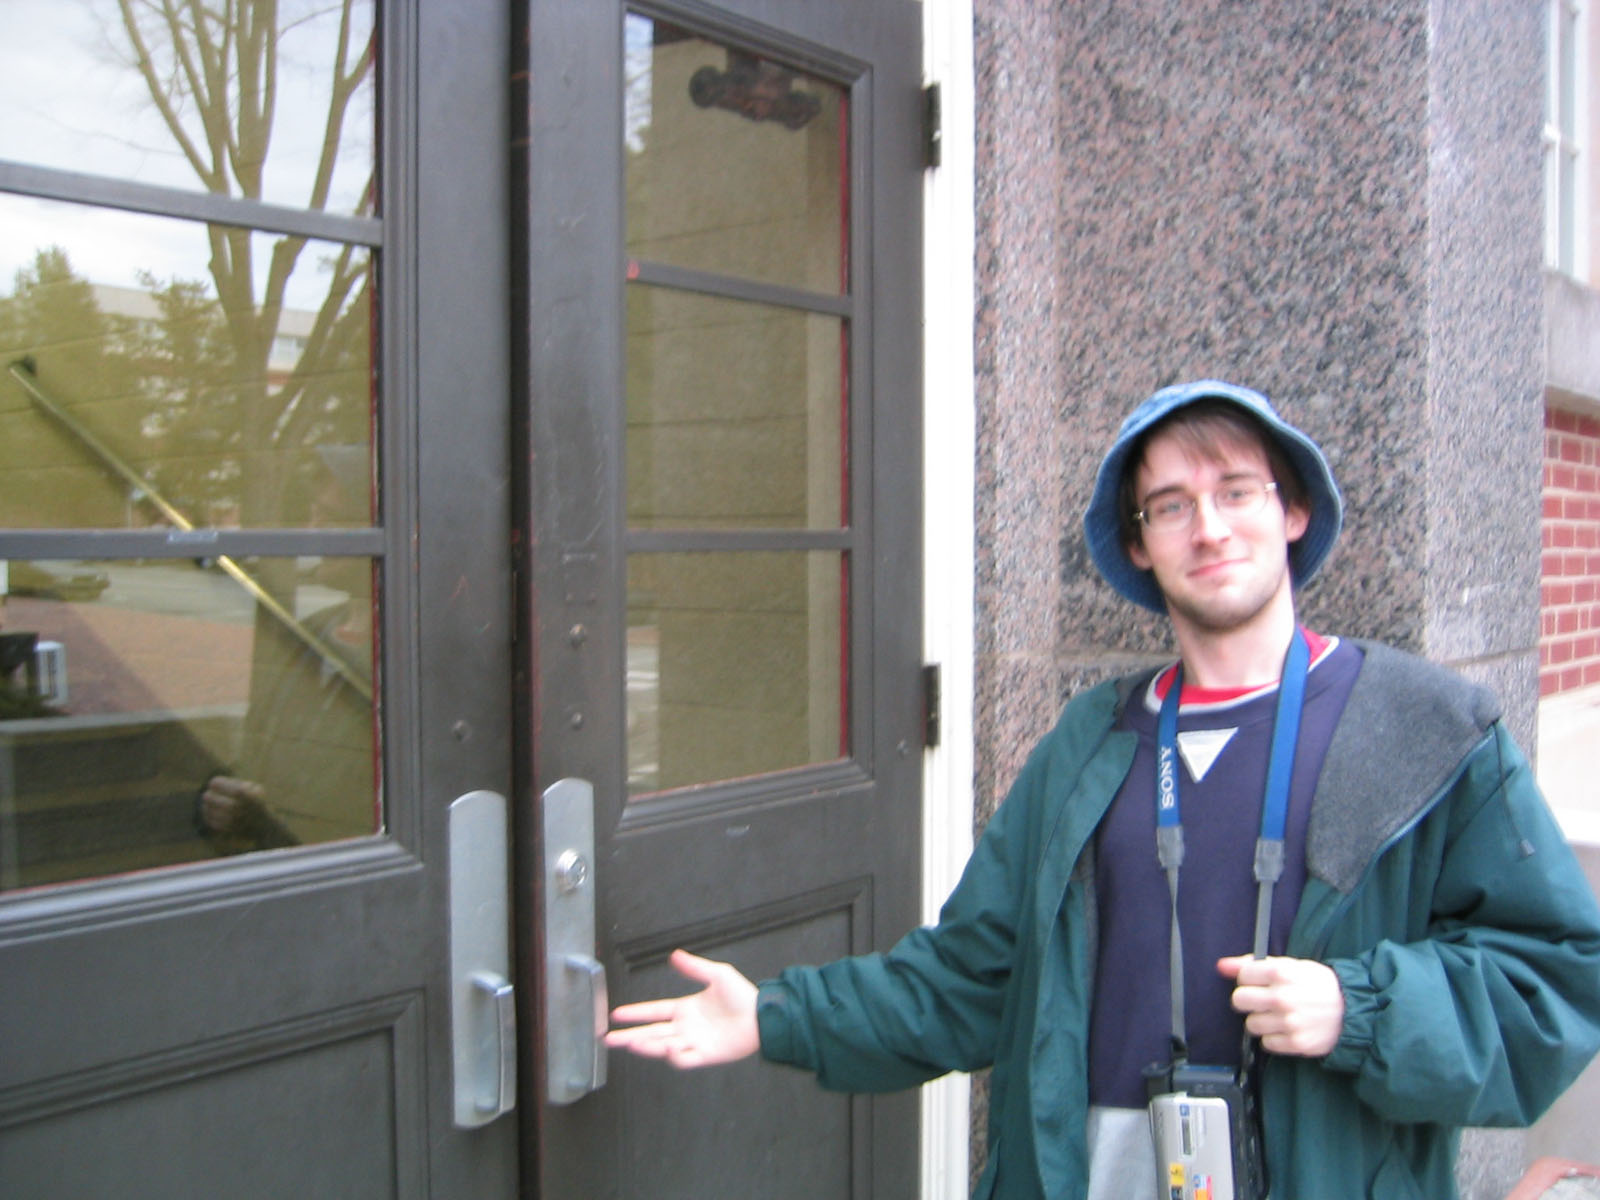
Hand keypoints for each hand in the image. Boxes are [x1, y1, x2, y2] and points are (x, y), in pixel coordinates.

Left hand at [199, 775, 267, 835]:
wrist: (264, 827)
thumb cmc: (257, 803)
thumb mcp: (255, 788)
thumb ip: (237, 783)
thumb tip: (217, 783)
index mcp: (242, 792)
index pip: (215, 783)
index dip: (215, 783)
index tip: (216, 785)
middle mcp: (234, 806)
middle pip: (208, 796)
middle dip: (209, 794)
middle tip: (210, 795)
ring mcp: (228, 819)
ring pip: (206, 808)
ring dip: (208, 805)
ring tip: (211, 804)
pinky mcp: (224, 829)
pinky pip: (209, 819)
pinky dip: (209, 816)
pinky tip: (213, 813)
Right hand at [605, 949, 759, 1068]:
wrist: (763, 1016)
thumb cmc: (743, 996)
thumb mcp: (718, 975)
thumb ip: (695, 967)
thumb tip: (675, 954)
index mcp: (685, 1009)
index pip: (654, 1012)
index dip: (635, 1013)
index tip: (616, 1015)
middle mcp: (685, 1028)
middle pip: (651, 1033)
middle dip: (629, 1036)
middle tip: (609, 1039)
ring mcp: (694, 1042)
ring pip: (664, 1047)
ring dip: (648, 1046)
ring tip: (633, 1043)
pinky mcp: (706, 1055)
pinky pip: (686, 1059)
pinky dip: (675, 1057)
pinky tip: (668, 1049)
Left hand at [1218, 954, 1344, 1057]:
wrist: (1354, 1010)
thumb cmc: (1320, 985)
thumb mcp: (1291, 966)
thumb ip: (1253, 964)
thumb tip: (1222, 966)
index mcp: (1281, 973)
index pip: (1242, 976)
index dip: (1248, 980)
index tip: (1258, 983)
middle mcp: (1283, 997)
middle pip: (1239, 1001)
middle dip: (1248, 1001)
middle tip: (1262, 1001)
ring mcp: (1289, 1022)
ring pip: (1251, 1025)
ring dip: (1261, 1021)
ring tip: (1278, 1016)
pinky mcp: (1296, 1043)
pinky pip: (1267, 1044)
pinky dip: (1274, 1039)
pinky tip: (1286, 1030)